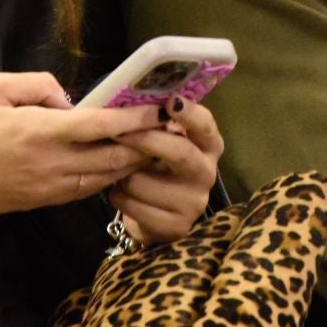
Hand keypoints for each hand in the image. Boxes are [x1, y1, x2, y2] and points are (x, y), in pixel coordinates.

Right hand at [0, 71, 160, 215]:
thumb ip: (37, 85)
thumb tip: (67, 100)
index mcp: (39, 131)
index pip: (100, 125)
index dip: (134, 118)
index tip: (159, 109)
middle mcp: (50, 163)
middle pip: (111, 157)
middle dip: (143, 145)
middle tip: (167, 131)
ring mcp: (46, 188)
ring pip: (102, 179)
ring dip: (128, 165)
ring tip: (151, 149)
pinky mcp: (38, 203)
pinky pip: (82, 192)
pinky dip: (104, 180)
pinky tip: (115, 168)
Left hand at [107, 96, 223, 244]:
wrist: (156, 214)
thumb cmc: (156, 164)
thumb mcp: (161, 139)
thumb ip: (156, 121)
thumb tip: (131, 99)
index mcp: (208, 144)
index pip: (206, 125)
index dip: (189, 113)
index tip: (170, 100)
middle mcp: (207, 172)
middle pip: (179, 152)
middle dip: (145, 140)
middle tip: (118, 131)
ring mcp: (195, 203)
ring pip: (145, 181)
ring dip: (123, 175)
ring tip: (118, 171)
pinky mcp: (177, 227)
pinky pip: (135, 207)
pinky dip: (119, 197)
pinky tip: (120, 193)